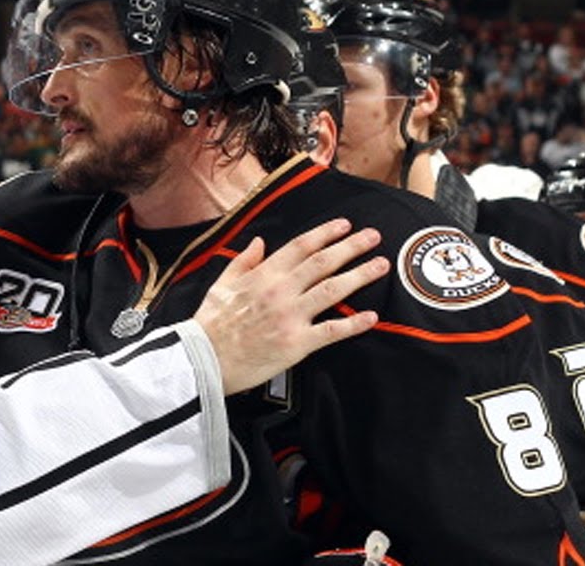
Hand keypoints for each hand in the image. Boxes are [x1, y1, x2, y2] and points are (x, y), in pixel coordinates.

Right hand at [194, 218, 388, 394]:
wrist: (204, 359)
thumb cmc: (210, 324)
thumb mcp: (221, 284)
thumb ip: (242, 261)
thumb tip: (259, 243)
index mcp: (263, 275)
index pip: (301, 246)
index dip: (326, 233)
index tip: (345, 225)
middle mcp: (280, 291)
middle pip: (324, 262)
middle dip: (352, 247)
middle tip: (373, 237)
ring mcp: (291, 316)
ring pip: (333, 290)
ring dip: (360, 275)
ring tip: (380, 266)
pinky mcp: (297, 343)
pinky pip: (332, 330)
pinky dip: (354, 323)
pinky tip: (371, 316)